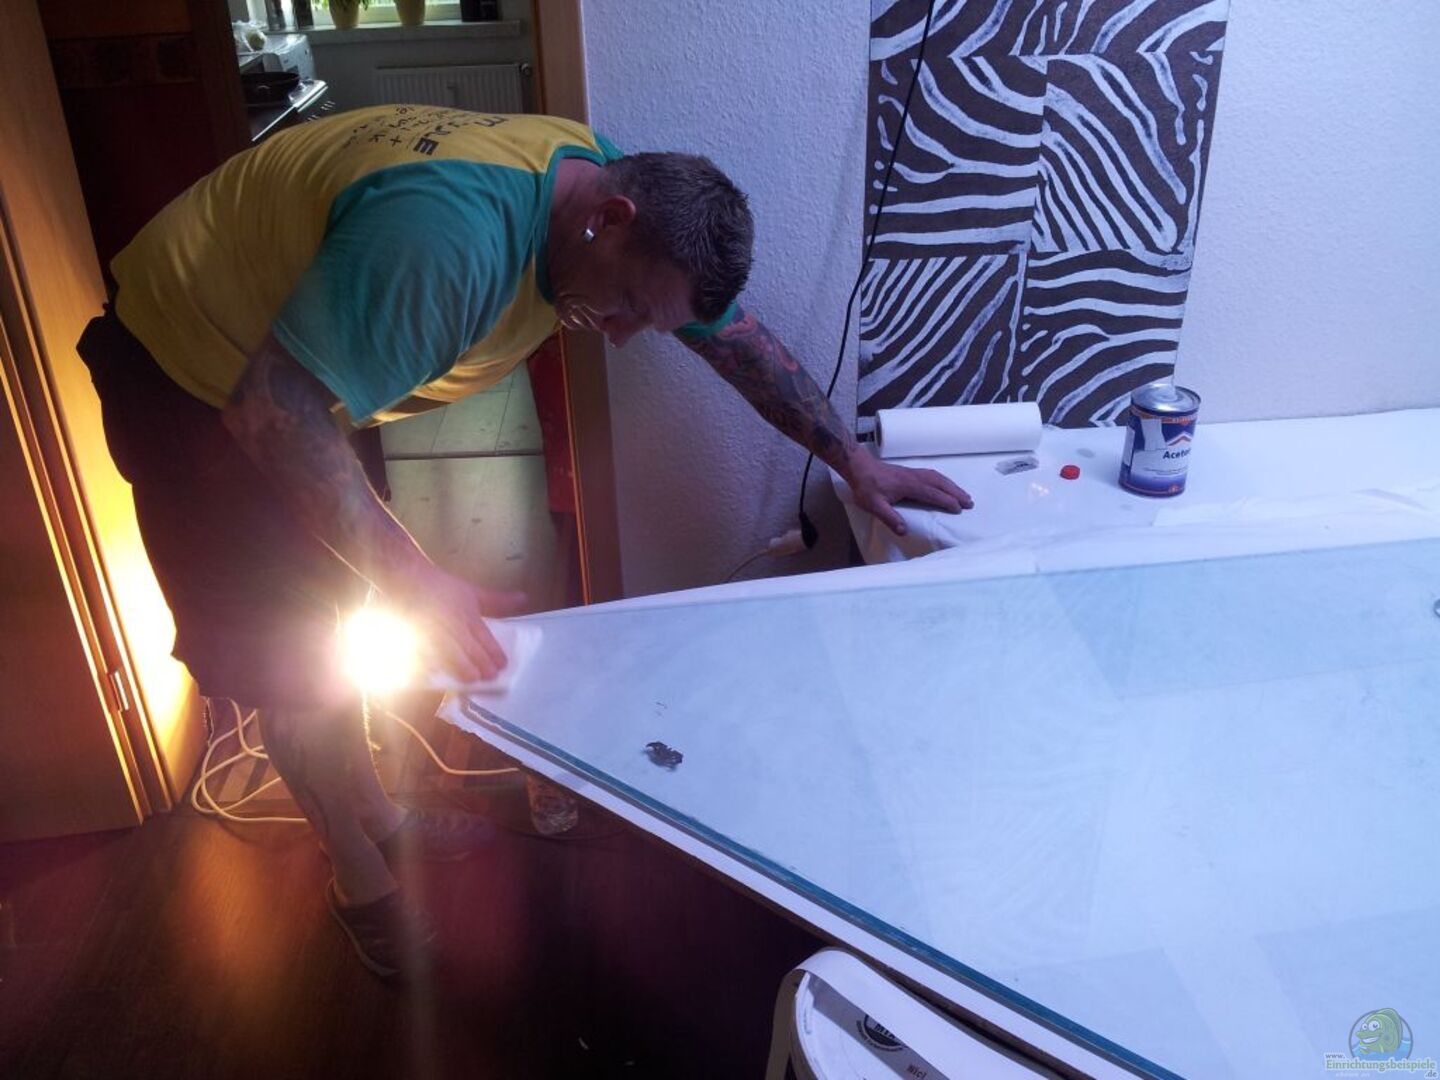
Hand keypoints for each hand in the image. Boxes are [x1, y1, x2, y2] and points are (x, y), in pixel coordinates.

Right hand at [395, 565, 528, 683]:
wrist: (407, 577)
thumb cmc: (441, 587)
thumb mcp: (472, 592)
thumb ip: (498, 601)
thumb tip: (524, 599)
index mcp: (465, 613)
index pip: (483, 635)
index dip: (493, 651)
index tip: (502, 664)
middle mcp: (450, 622)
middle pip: (467, 645)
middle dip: (480, 662)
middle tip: (490, 676)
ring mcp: (430, 630)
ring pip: (446, 651)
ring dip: (459, 666)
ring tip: (470, 679)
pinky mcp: (412, 635)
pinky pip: (419, 651)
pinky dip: (426, 663)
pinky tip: (433, 675)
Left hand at [844, 447, 972, 536]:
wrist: (858, 467)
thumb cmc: (865, 487)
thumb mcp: (874, 505)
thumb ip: (889, 518)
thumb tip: (903, 531)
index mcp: (908, 485)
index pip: (931, 493)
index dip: (946, 500)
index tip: (959, 509)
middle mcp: (914, 476)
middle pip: (940, 483)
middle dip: (956, 492)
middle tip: (970, 502)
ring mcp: (912, 472)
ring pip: (937, 477)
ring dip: (951, 486)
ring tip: (963, 495)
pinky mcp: (910, 472)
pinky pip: (932, 475)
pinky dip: (943, 480)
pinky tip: (945, 485)